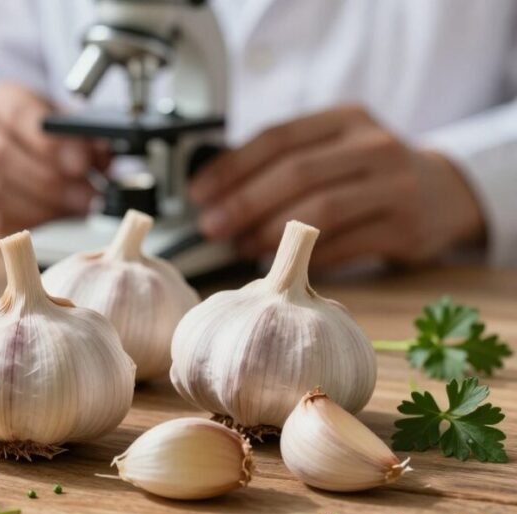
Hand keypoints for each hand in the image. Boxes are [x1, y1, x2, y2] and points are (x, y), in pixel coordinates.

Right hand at [0, 83, 107, 233]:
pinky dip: (27, 222)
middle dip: (49, 182)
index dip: (49, 143)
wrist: (11, 143)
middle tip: (86, 197)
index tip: (81, 165)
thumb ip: (85, 136)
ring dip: (40, 206)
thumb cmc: (42, 132)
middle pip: (0, 156)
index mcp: (1, 100)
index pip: (17, 114)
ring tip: (73, 210)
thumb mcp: (68, 122)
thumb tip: (103, 157)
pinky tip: (53, 219)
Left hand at [189, 105, 485, 267]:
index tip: (199, 193)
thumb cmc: (368, 174)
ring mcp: (396, 186)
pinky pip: (343, 246)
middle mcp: (375, 145)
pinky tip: (280, 263)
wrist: (445, 193)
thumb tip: (213, 193)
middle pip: (296, 172)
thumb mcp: (333, 148)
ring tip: (241, 247)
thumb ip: (282, 161)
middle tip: (211, 227)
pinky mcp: (405, 228)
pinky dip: (305, 256)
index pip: (277, 137)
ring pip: (321, 209)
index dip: (231, 167)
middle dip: (244, 202)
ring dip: (270, 233)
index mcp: (346, 118)